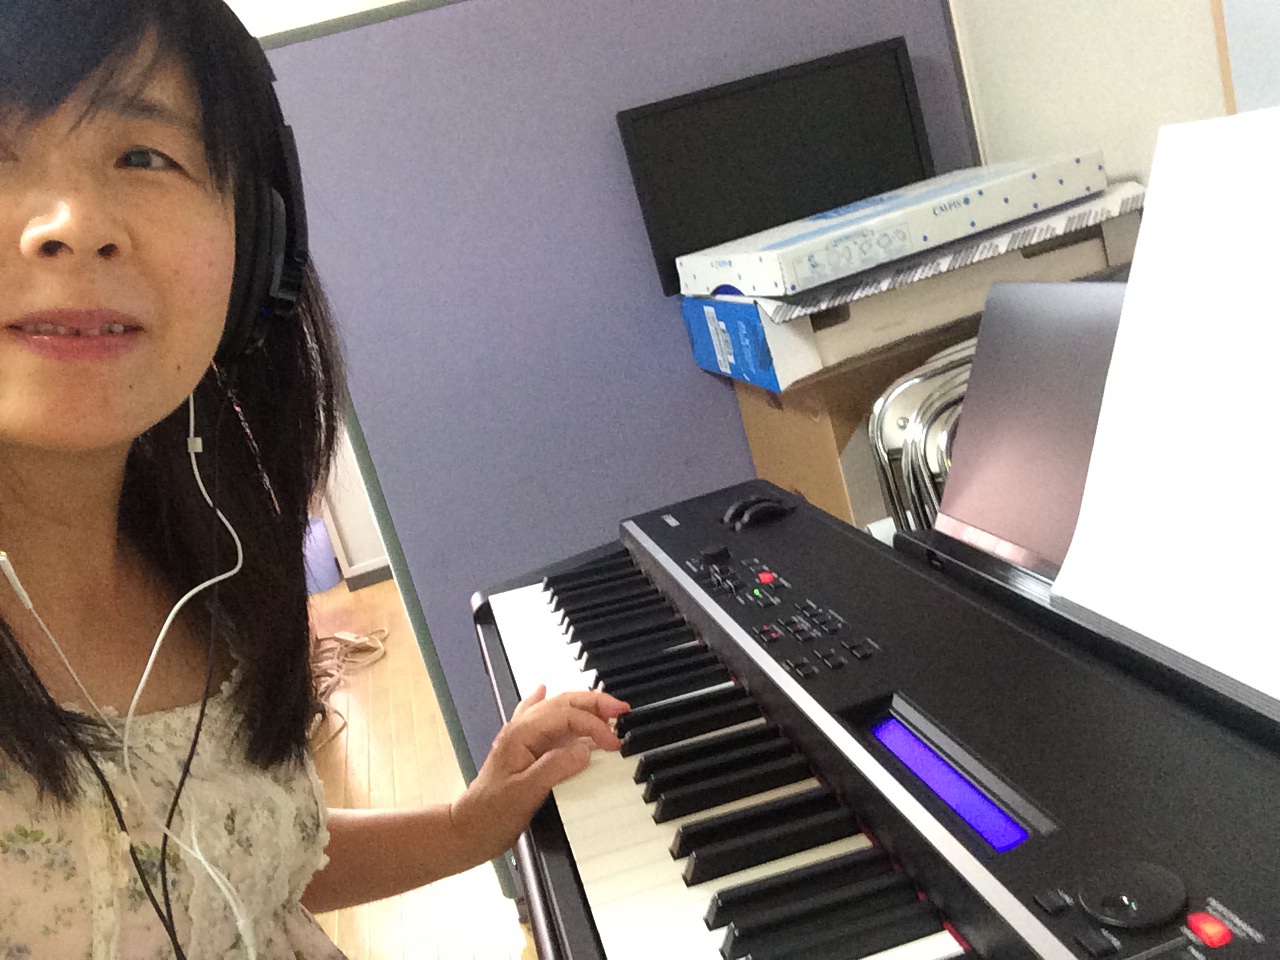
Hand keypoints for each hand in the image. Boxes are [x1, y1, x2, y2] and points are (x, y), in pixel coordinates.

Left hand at [450, 685, 629, 863]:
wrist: (468, 831)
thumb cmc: (490, 815)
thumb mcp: (525, 793)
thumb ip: (555, 767)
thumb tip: (584, 750)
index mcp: (520, 734)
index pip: (565, 714)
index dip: (593, 723)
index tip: (613, 740)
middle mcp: (520, 730)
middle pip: (561, 703)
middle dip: (594, 702)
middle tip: (621, 709)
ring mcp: (521, 738)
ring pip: (555, 709)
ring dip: (582, 705)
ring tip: (605, 708)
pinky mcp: (524, 750)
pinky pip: (540, 719)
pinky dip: (550, 707)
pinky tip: (544, 690)